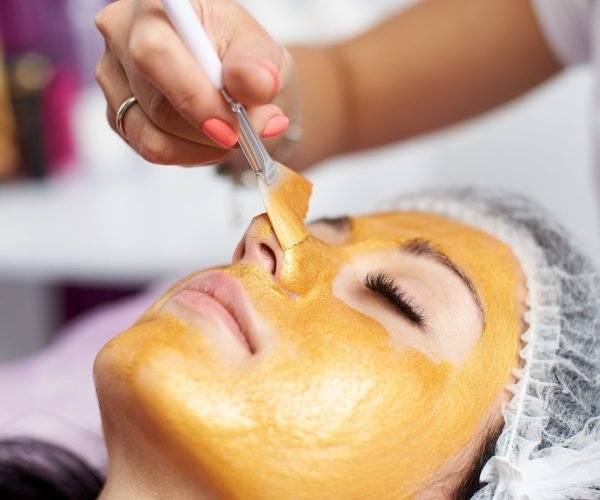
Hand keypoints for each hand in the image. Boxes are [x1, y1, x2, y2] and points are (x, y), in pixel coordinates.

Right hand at [95, 0, 291, 164]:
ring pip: (153, 137)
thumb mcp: (261, 52)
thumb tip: (256, 85)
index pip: (155, 54)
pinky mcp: (119, 116)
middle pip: (157, 106)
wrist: (234, 74)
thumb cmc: (241, 55)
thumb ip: (259, 67)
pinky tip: (211, 140)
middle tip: (247, 135)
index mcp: (154, 7)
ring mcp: (115, 81)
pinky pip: (153, 150)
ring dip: (203, 147)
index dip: (194, 98)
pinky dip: (191, 153)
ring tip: (233, 134)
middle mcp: (122, 38)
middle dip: (209, 131)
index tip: (231, 129)